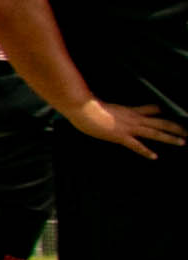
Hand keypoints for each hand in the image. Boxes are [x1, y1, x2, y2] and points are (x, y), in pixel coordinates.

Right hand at [72, 96, 186, 155]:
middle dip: (175, 127)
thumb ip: (108, 106)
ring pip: (155, 132)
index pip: (151, 109)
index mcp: (129, 110)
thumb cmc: (86, 105)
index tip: (168, 114)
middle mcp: (133, 118)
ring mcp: (128, 127)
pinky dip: (146, 151)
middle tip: (187, 131)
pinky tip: (154, 156)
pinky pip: (137, 145)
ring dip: (170, 138)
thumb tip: (102, 106)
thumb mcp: (101, 103)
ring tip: (182, 142)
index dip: (160, 111)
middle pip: (160, 121)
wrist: (82, 107)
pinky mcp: (120, 136)